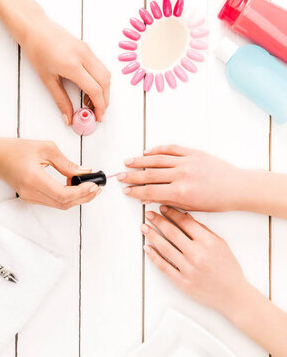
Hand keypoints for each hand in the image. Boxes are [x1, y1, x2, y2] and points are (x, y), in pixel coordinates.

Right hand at [0, 137, 100, 208]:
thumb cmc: (16, 150)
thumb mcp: (45, 148)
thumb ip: (66, 163)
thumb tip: (84, 171)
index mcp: (34, 179)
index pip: (63, 194)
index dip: (81, 193)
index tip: (94, 185)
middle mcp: (31, 192)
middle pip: (64, 203)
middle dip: (84, 197)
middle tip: (97, 188)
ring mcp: (30, 198)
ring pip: (60, 205)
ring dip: (77, 198)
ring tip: (89, 187)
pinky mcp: (31, 198)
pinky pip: (54, 202)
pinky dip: (67, 197)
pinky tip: (74, 187)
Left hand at [17, 13, 109, 124]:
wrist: (34, 27)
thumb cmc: (36, 50)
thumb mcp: (47, 79)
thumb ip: (60, 100)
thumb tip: (68, 118)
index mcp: (72, 65)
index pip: (95, 89)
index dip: (99, 106)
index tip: (97, 117)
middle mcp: (83, 56)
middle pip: (105, 82)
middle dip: (105, 100)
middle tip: (98, 113)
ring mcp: (87, 50)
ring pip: (105, 73)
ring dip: (104, 90)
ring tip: (92, 102)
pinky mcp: (87, 47)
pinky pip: (100, 66)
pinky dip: (100, 80)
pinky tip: (89, 88)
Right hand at [119, 145, 242, 211]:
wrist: (236, 187)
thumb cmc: (216, 200)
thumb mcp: (190, 207)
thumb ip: (168, 202)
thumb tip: (150, 199)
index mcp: (180, 192)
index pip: (150, 191)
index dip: (135, 191)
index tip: (126, 191)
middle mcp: (181, 175)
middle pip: (149, 174)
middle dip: (132, 176)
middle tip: (120, 176)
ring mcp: (187, 161)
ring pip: (157, 159)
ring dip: (140, 160)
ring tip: (128, 162)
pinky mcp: (193, 152)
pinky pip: (171, 149)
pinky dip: (158, 150)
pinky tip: (148, 152)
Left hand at [141, 206, 246, 314]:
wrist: (231, 294)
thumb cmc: (228, 269)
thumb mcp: (221, 244)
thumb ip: (203, 230)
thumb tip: (186, 217)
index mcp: (208, 242)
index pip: (185, 223)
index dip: (171, 214)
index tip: (163, 208)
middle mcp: (197, 254)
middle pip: (172, 232)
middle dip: (158, 221)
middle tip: (149, 214)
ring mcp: (188, 269)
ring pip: (165, 247)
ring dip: (152, 235)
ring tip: (144, 228)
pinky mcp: (181, 282)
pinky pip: (164, 266)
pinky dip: (153, 256)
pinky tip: (147, 248)